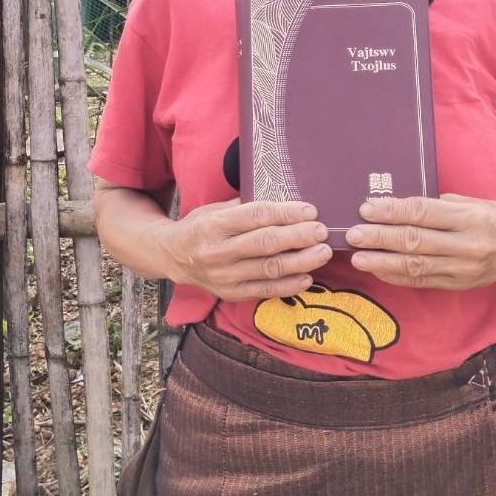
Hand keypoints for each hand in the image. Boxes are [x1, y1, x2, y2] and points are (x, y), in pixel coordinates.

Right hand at [158, 198, 331, 301]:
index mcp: (214, 224)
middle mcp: (218, 251)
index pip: (256, 216)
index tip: (309, 210)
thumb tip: (284, 201)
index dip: (285, 213)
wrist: (173, 257)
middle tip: (322, 231)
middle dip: (298, 237)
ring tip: (322, 253)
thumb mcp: (216, 208)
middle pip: (265, 243)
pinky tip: (307, 277)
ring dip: (300, 261)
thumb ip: (246, 206)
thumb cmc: (201, 227)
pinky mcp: (230, 294)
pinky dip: (288, 285)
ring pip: (269, 269)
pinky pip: (264, 291)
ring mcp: (224, 276)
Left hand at [345, 194, 495, 290]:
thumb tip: (401, 206)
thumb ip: (441, 204)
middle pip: (416, 241)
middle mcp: (466, 244)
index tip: (367, 209)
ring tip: (358, 257)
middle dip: (381, 238)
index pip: (423, 213)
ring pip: (416, 266)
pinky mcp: (459, 285)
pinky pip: (423, 281)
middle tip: (353, 234)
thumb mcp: (474, 201)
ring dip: (383, 262)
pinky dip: (398, 277)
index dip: (392, 211)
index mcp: (469, 217)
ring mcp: (462, 269)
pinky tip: (379, 271)